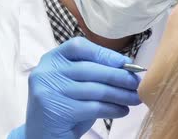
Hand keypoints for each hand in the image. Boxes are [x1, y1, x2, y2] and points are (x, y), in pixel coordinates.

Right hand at [9, 37, 141, 138]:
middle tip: (136, 82)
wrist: (41, 136)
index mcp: (51, 60)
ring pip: (95, 89)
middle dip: (118, 76)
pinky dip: (112, 109)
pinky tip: (122, 111)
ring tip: (135, 98)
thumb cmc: (63, 106)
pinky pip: (93, 107)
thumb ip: (91, 72)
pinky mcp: (58, 111)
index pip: (78, 46)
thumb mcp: (73, 84)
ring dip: (120, 94)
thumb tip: (126, 67)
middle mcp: (47, 72)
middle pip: (90, 69)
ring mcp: (50, 92)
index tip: (125, 62)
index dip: (104, 53)